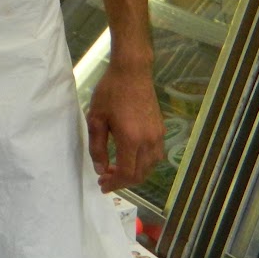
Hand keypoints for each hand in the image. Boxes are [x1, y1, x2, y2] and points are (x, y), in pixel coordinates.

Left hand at [86, 61, 164, 192]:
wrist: (132, 72)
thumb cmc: (110, 92)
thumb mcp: (96, 118)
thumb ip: (97, 147)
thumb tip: (100, 169)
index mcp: (131, 140)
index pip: (127, 173)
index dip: (115, 184)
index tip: (102, 186)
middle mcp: (149, 141)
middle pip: (140, 174)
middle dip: (123, 182)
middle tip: (105, 178)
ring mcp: (158, 136)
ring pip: (150, 167)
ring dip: (134, 174)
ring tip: (116, 170)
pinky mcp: (161, 130)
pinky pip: (155, 156)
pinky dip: (144, 164)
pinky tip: (130, 158)